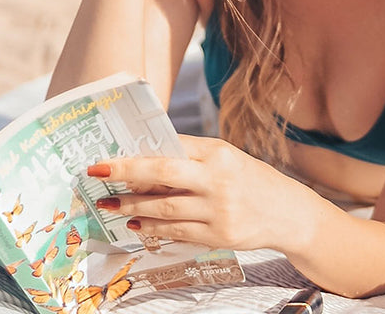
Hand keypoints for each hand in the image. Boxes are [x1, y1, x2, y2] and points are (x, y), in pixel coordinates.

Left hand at [89, 136, 301, 252]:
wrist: (287, 212)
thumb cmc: (251, 179)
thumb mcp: (227, 157)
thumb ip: (192, 155)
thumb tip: (148, 154)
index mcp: (218, 153)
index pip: (171, 147)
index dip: (138, 152)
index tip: (109, 155)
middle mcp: (218, 179)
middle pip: (163, 172)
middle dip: (125, 172)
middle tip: (97, 173)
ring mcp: (218, 210)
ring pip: (164, 208)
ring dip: (131, 205)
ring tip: (109, 203)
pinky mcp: (218, 236)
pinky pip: (176, 232)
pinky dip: (151, 227)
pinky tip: (134, 222)